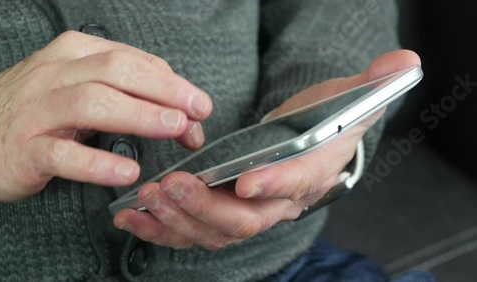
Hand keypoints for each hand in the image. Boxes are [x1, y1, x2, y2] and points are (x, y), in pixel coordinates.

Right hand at [0, 31, 211, 200]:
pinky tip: (128, 170)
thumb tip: (178, 109)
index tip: (199, 106)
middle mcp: (57, 75)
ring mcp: (39, 111)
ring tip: (174, 128)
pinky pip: (64, 154)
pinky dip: (98, 163)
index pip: (134, 61)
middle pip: (118, 72)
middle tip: (198, 110)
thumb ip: (126, 92)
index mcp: (75, 54)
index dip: (173, 84)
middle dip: (164, 90)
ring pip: (93, 103)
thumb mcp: (80, 85)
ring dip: (139, 114)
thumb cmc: (36, 108)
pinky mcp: (27, 148)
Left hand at [113, 50, 420, 249]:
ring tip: (147, 198)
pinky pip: (191, 232)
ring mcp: (248, 213)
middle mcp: (279, 202)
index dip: (276, 183)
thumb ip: (372, 83)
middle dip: (208, 205)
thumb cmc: (325, 125)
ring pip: (213, 232)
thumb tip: (403, 63)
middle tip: (173, 183)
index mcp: (311, 173)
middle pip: (245, 219)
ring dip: (178, 219)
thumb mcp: (350, 100)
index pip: (297, 183)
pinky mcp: (222, 214)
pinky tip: (133, 217)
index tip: (248, 180)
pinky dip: (162, 229)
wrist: (309, 147)